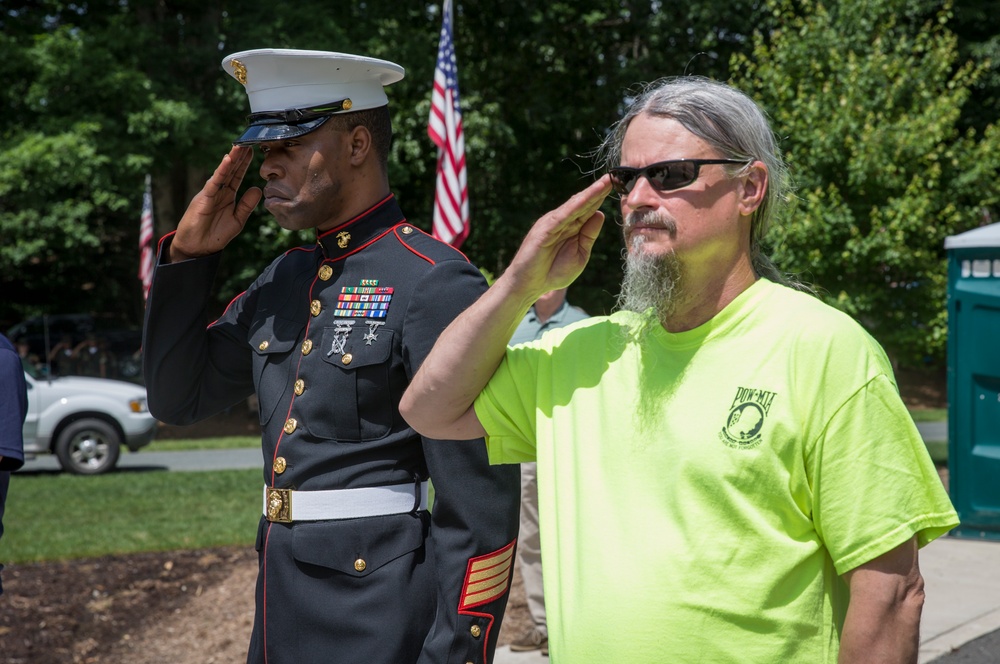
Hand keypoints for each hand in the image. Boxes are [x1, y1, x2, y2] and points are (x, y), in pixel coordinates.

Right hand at [169, 145, 262, 261]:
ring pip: (223, 173)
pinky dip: (220, 171)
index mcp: (227, 195)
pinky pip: (214, 183)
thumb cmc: (215, 234)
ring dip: (231, 159)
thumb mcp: (238, 219)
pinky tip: (227, 160)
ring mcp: (210, 193)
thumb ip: (247, 205)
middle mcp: (219, 191)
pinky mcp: (204, 199)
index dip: (244, 164)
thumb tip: (258, 189)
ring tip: (239, 146)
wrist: (197, 248)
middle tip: (248, 141)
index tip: (253, 150)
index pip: (237, 176)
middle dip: (239, 156)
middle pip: (231, 170)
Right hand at [503, 175, 611, 300]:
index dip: (603, 198)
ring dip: (591, 193)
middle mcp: (563, 221)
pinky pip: (563, 215)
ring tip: (606, 182)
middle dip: (600, 190)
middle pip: (584, 203)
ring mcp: (553, 223)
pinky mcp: (545, 229)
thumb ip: (588, 235)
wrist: (530, 285)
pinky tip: (587, 197)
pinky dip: (576, 205)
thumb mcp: (580, 254)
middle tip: (615, 176)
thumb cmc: (553, 272)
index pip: (590, 209)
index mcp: (572, 228)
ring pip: (575, 205)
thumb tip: (599, 213)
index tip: (618, 187)